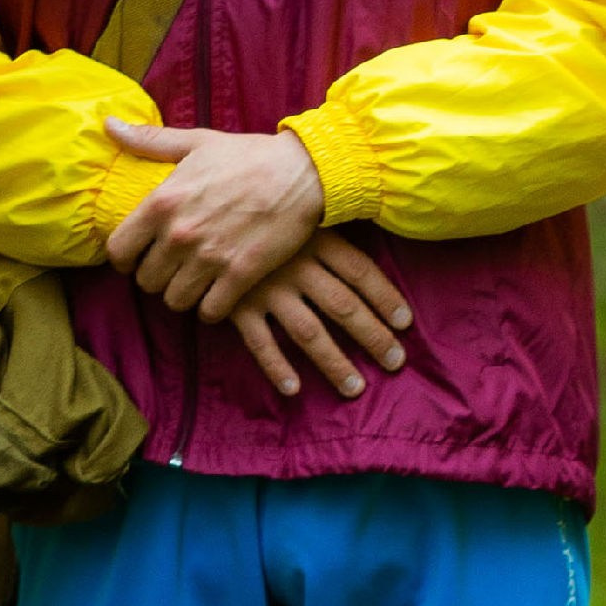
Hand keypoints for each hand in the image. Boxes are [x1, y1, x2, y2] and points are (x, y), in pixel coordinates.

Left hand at [103, 120, 323, 315]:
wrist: (303, 172)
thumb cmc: (249, 155)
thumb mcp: (196, 142)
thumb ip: (149, 140)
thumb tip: (108, 124)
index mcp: (162, 202)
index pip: (118, 251)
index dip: (124, 259)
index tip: (139, 257)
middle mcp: (180, 234)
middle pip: (146, 281)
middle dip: (157, 277)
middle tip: (174, 268)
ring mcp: (211, 258)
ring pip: (175, 300)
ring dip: (184, 294)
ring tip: (196, 281)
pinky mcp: (241, 275)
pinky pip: (211, 311)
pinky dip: (213, 307)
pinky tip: (220, 292)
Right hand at [223, 233, 411, 403]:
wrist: (201, 218)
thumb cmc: (258, 216)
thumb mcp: (297, 216)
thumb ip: (327, 237)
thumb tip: (365, 262)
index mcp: (315, 239)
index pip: (360, 272)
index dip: (385, 298)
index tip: (404, 323)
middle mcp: (295, 265)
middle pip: (344, 307)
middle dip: (373, 337)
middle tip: (395, 362)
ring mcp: (265, 288)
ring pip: (309, 332)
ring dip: (334, 363)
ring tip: (355, 388)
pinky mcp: (236, 306)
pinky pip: (260, 343)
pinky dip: (277, 368)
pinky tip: (294, 389)